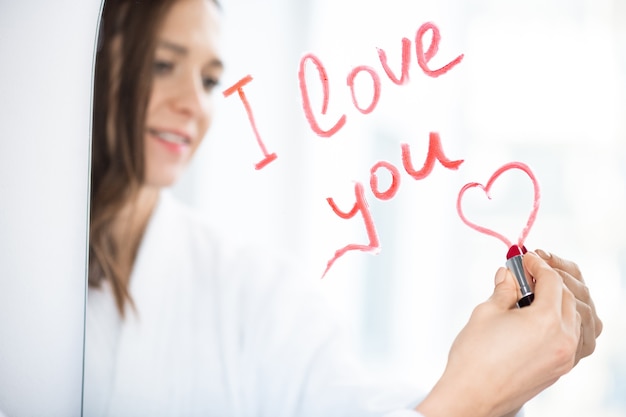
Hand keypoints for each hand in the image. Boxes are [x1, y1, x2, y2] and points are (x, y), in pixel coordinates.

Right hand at [415, 252, 580, 416]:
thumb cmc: (474, 355)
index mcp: (546, 321)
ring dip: (557, 301)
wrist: (471, 394)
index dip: (537, 265)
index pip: (552, 281)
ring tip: (532, 295)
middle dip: (548, 281)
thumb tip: (509, 274)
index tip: (525, 258)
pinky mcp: (559, 369)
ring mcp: (564, 357)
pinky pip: (571, 337)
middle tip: (525, 274)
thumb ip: (504, 290)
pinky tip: (539, 318)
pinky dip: (560, 321)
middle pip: (567, 297)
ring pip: (573, 317)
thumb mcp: (486, 312)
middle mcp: (563, 339)